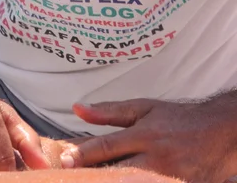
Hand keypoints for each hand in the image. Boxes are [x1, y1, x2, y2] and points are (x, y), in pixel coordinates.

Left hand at [59, 97, 236, 181]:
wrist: (218, 133)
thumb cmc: (177, 119)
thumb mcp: (144, 108)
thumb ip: (110, 112)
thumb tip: (77, 109)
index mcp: (143, 134)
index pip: (106, 146)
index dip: (83, 154)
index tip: (64, 159)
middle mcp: (154, 158)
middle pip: (116, 172)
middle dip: (92, 176)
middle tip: (69, 176)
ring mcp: (166, 178)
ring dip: (110, 181)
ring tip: (91, 180)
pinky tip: (118, 182)